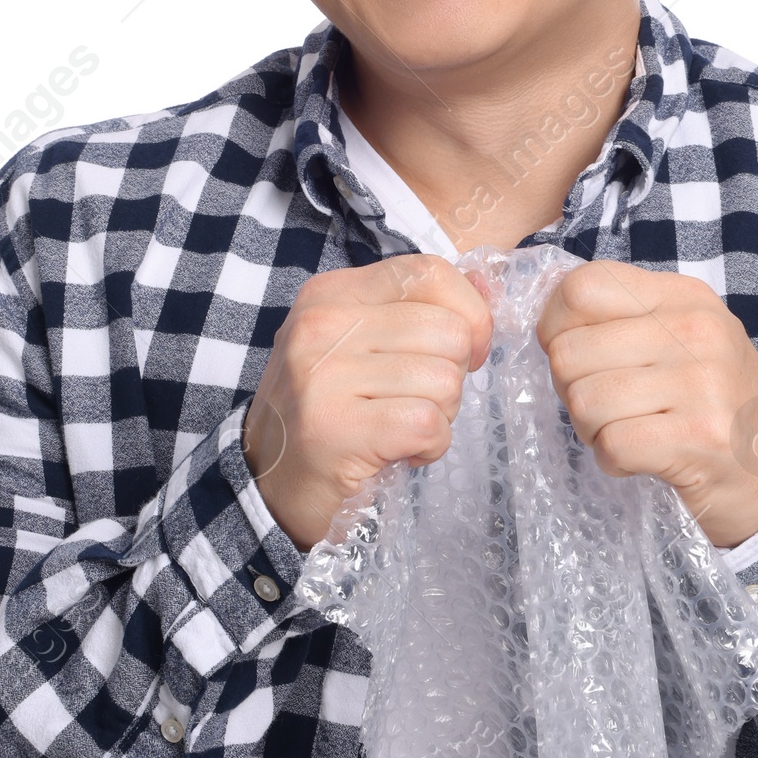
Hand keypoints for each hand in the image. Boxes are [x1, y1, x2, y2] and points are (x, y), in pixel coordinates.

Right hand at [242, 254, 493, 550]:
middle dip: (451, 376)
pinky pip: (428, 424)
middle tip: (415, 402)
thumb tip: (489, 286)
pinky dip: (430, 447)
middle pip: (447, 331)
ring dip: (440, 416)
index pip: (427, 271)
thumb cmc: (331, 411)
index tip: (468, 351)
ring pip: (444, 380)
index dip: (470, 313)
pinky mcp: (335, 428)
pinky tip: (401, 452)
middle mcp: (321, 324)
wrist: (268, 486)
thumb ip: (421, 310)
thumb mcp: (364, 344)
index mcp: (331, 293)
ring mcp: (324, 376)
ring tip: (400, 428)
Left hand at [536, 260, 757, 548]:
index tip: (577, 356)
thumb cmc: (714, 402)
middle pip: (569, 352)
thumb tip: (546, 325)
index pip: (581, 287)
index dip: (556, 326)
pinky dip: (613, 461)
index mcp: (684, 296)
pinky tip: (641, 459)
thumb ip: (622, 318)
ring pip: (584, 401)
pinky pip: (612, 445)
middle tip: (609, 406)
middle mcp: (696, 330)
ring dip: (592, 429)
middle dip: (572, 389)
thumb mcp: (682, 338)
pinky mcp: (699, 438)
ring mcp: (701, 384)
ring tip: (627, 431)